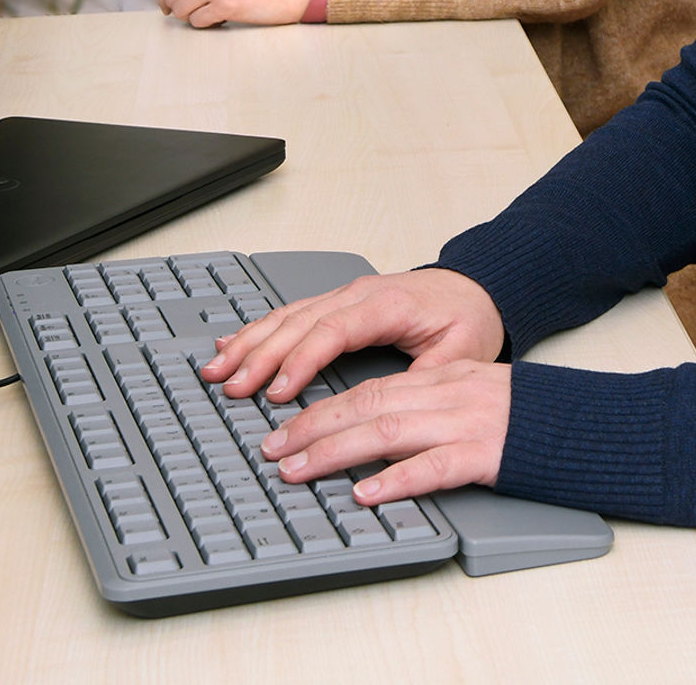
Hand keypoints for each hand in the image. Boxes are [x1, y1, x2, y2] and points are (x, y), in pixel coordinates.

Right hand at [200, 267, 504, 404]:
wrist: (478, 288)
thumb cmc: (469, 318)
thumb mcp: (462, 351)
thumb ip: (427, 377)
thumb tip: (395, 407)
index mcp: (389, 304)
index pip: (334, 330)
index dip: (302, 359)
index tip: (278, 391)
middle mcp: (361, 294)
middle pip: (301, 322)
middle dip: (261, 354)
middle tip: (230, 386)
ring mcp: (348, 295)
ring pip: (289, 314)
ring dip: (250, 341)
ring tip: (217, 369)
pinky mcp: (341, 301)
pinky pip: (293, 312)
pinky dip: (260, 328)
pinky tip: (233, 343)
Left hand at [262, 359, 510, 503]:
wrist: (582, 419)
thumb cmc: (527, 413)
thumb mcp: (473, 393)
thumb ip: (428, 403)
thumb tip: (371, 428)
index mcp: (443, 377)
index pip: (370, 386)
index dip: (321, 407)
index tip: (284, 427)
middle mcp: (448, 393)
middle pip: (368, 404)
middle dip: (313, 427)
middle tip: (273, 451)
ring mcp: (466, 421)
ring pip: (388, 430)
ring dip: (336, 451)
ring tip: (299, 471)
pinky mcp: (486, 452)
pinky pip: (433, 466)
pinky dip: (395, 479)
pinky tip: (368, 492)